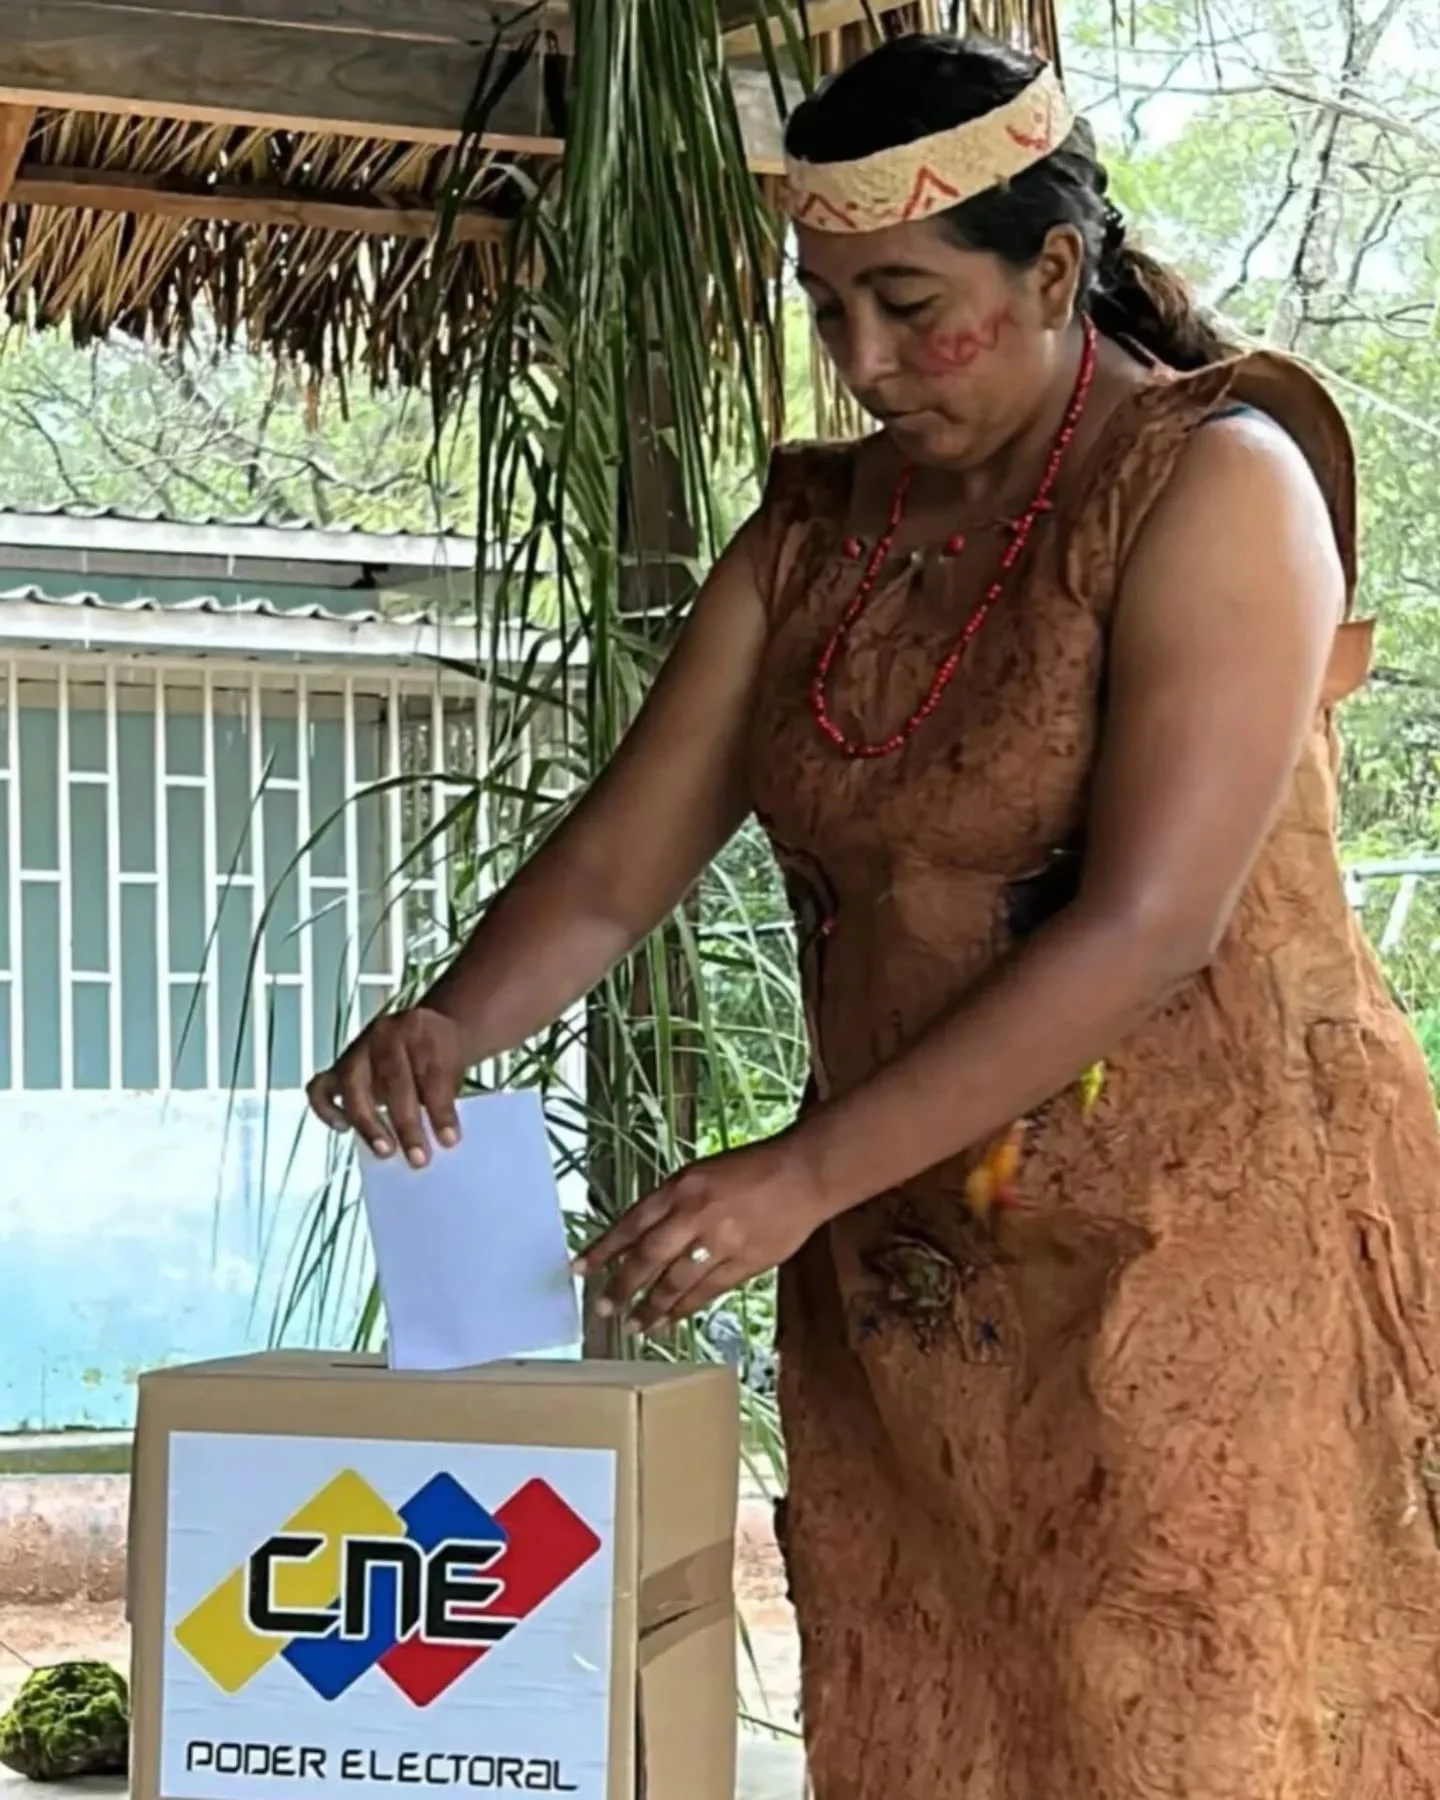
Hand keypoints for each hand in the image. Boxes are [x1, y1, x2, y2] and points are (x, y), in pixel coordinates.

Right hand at [306, 1006, 465, 1166]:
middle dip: (406, 1124)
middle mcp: (386, 1034)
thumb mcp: (455, 1067)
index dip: (441, 1110)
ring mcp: (359, 1048)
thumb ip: (446, 1098)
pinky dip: (327, 1109)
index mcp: (421, 1030)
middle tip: (418, 1157)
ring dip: (368, 1122)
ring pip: (353, 1083)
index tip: (449, 1140)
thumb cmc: (441, 1054)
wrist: (428, 1029)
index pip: (431, 1072)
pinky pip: (320, 1086)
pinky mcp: (339, 1065)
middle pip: (393, 1078)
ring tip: (384, 1150)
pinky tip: (343, 1128)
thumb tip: (440, 1141)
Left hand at [575, 1138, 831, 1331]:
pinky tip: (669, 1320)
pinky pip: (706, 1291)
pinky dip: (684, 1308)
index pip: (631, 1223)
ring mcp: (720, 1242)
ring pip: (675, 1282)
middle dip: (621, 1286)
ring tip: (633, 1325)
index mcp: (681, 1188)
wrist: (803, 1174)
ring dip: (651, 1306)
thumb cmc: (750, 1169)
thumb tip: (639, 1238)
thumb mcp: (700, 1174)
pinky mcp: (744, 1263)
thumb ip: (671, 1204)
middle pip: (648, 1258)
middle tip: (602, 1309)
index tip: (579, 1269)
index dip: (603, 1249)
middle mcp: (695, 1214)